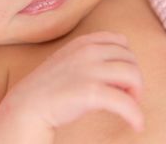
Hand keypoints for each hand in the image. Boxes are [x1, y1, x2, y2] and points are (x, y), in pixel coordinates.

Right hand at [0, 32, 144, 134]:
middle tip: (128, 95)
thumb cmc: (49, 87)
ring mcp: (89, 70)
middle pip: (130, 58)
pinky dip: (136, 115)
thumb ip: (91, 57)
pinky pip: (125, 102)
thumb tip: (120, 71)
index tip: (122, 77)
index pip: (121, 41)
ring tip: (130, 107)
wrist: (27, 106)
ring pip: (133, 75)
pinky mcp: (91, 92)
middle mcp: (88, 51)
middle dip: (134, 77)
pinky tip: (136, 125)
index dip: (127, 59)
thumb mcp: (69, 60)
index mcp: (83, 42)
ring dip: (137, 93)